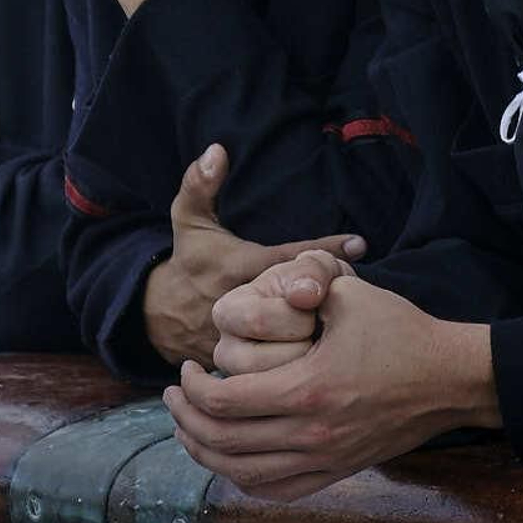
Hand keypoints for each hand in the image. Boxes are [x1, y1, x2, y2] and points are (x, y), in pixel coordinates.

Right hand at [142, 144, 366, 369]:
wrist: (161, 315)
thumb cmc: (189, 261)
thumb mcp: (188, 219)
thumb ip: (200, 183)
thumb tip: (218, 149)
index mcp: (237, 266)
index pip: (287, 257)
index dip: (325, 250)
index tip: (360, 243)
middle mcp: (244, 304)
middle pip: (297, 305)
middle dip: (326, 297)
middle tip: (351, 288)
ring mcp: (245, 340)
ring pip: (292, 345)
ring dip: (321, 334)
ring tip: (344, 321)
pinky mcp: (246, 367)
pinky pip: (282, 372)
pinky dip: (304, 363)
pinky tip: (327, 356)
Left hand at [163, 267, 500, 499]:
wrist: (449, 379)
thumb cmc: (399, 330)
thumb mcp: (347, 295)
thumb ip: (299, 289)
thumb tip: (263, 289)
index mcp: (306, 389)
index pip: (223, 401)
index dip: (192, 387)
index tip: (187, 366)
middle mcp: (312, 434)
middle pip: (224, 443)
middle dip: (186, 419)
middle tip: (174, 395)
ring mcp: (326, 460)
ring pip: (245, 475)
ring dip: (206, 453)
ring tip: (189, 427)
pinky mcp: (339, 471)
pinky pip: (279, 491)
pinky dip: (244, 479)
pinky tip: (231, 458)